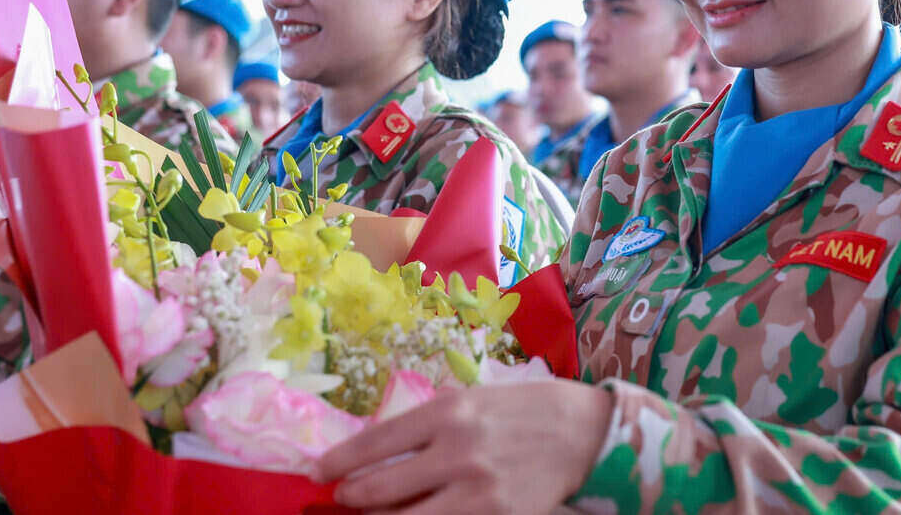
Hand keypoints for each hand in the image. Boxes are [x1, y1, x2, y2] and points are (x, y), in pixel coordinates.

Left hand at [317, 380, 611, 514]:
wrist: (583, 431)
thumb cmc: (522, 409)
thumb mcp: (471, 398)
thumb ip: (428, 421)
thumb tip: (378, 449)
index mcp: (446, 411)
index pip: (375, 441)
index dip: (338, 461)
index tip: (317, 473)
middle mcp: (456, 448)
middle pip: (380, 488)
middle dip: (351, 499)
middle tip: (341, 500)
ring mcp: (477, 488)